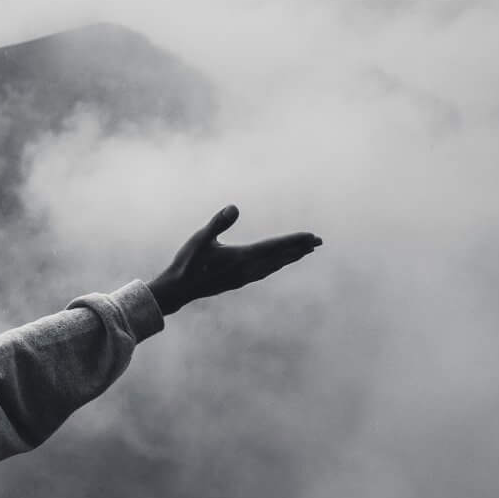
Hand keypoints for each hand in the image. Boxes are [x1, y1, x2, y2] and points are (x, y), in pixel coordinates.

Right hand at [148, 204, 320, 315]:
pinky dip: (277, 265)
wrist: (179, 290)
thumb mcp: (200, 239)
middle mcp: (248, 270)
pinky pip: (265, 272)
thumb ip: (218, 223)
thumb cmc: (187, 263)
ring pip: (274, 266)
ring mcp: (244, 277)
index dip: (294, 241)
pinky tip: (277, 264)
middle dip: (300, 248)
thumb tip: (234, 207)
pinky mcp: (238, 281)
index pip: (275, 247)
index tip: (313, 236)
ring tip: (304, 251)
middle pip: (280, 257)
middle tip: (319, 241)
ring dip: (290, 257)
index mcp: (242, 258)